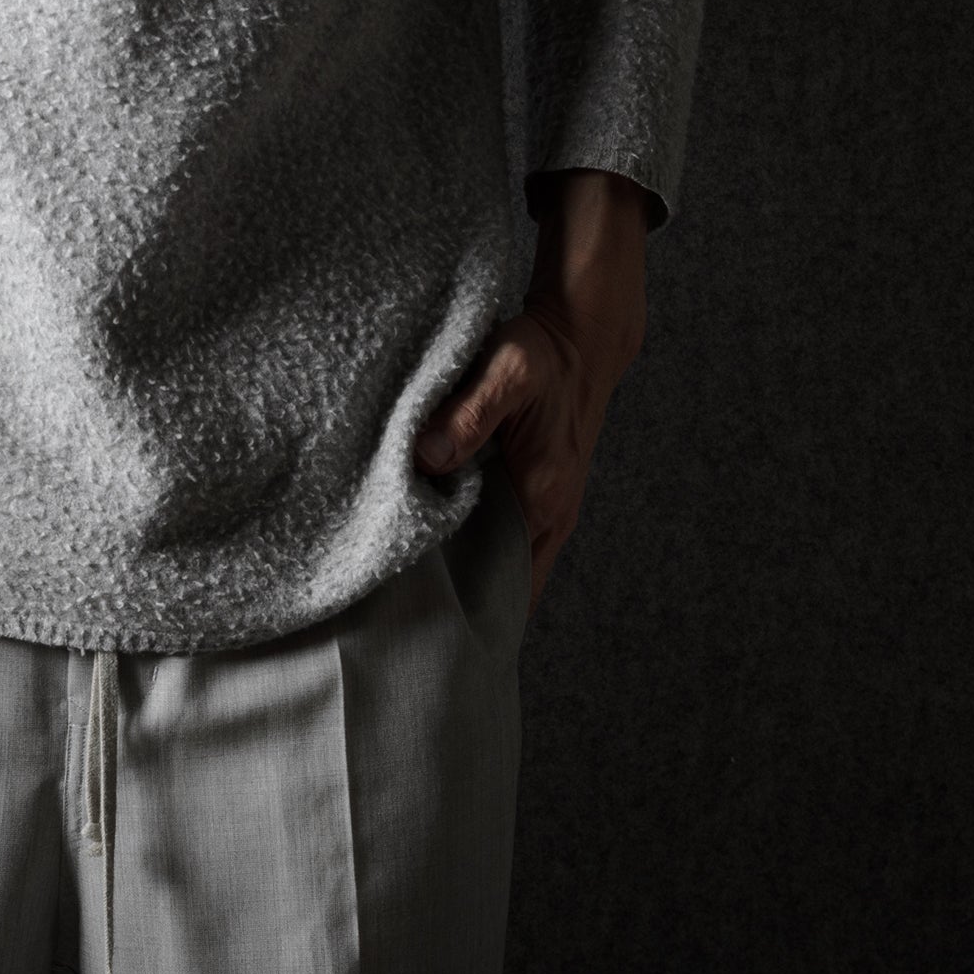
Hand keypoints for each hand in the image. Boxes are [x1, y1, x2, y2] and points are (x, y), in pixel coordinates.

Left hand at [413, 170, 650, 607]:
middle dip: (457, 605)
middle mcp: (545, 514)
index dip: (472, 617)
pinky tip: (420, 542)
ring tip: (398, 595)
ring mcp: (537, 503)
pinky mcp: (524, 486)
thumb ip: (469, 414)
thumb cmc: (544, 353)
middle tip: (395, 625)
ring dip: (457, 573)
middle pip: (499, 584)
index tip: (426, 639)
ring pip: (493, 558)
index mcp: (544, 499)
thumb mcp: (507, 372)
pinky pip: (490, 530)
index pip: (512, 588)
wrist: (578, 334)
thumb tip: (427, 457)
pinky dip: (461, 541)